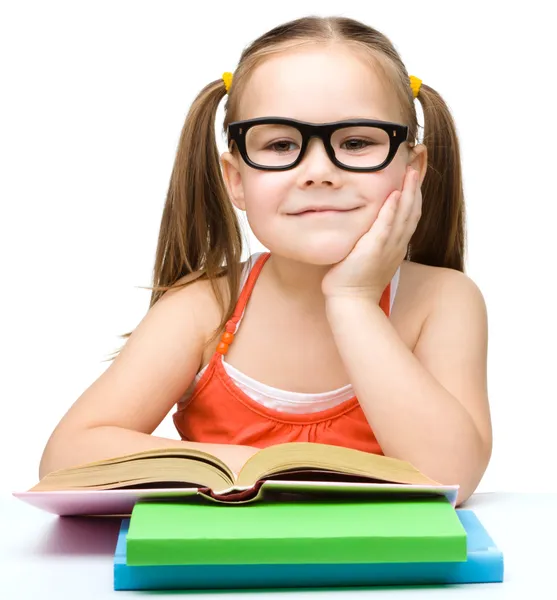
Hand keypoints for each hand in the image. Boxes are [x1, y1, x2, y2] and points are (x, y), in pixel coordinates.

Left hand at [321, 166, 421, 302]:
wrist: (351, 302)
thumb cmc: (355, 281)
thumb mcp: (368, 257)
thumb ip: (371, 240)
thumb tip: (366, 227)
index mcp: (396, 246)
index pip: (410, 216)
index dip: (414, 196)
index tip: (415, 177)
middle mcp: (397, 245)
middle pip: (412, 212)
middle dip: (416, 188)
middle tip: (418, 166)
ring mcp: (388, 248)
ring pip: (404, 216)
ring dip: (409, 193)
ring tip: (412, 172)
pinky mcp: (374, 251)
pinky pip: (385, 227)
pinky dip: (391, 210)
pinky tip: (394, 195)